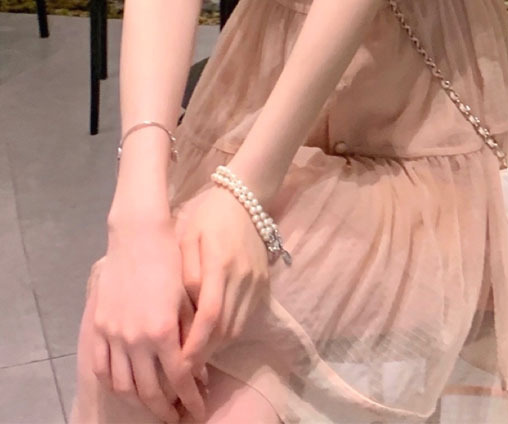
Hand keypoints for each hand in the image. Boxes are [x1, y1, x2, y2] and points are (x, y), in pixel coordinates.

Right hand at [90, 217, 206, 422]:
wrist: (138, 236)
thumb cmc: (170, 261)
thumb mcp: (186, 297)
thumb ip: (190, 335)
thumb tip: (197, 367)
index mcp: (162, 331)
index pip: (179, 378)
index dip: (190, 398)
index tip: (199, 408)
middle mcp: (136, 340)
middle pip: (150, 390)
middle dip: (166, 408)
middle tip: (178, 416)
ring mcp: (113, 336)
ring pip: (124, 386)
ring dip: (141, 401)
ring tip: (155, 405)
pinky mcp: (98, 328)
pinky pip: (103, 369)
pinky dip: (116, 383)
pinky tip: (127, 386)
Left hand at [175, 183, 271, 372]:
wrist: (245, 200)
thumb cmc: (208, 218)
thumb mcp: (188, 240)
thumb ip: (186, 276)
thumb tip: (186, 312)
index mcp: (220, 264)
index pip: (210, 315)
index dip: (195, 344)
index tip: (179, 366)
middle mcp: (242, 277)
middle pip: (224, 329)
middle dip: (203, 354)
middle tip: (180, 372)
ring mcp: (256, 282)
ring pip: (236, 328)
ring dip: (215, 347)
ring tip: (194, 357)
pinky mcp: (263, 285)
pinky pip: (245, 318)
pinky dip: (228, 333)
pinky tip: (212, 336)